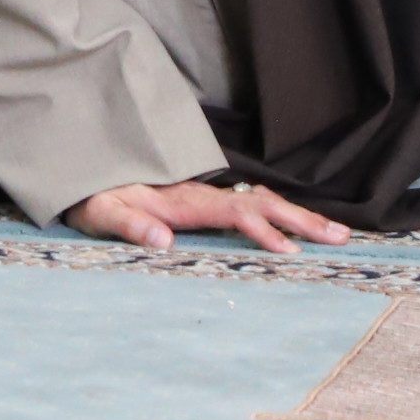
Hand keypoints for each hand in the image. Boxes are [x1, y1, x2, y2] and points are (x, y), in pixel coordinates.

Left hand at [67, 179, 353, 254]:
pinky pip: (248, 203)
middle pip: (260, 201)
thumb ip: (128, 223)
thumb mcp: (98, 212)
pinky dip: (280, 212)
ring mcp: (201, 194)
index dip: (263, 230)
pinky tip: (297, 224)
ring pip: (260, 200)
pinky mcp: (199, 200)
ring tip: (337, 232)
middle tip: (341, 237)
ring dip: (298, 215)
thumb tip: (162, 240)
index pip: (233, 213)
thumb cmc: (88, 196)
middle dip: (301, 219)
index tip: (291, 251)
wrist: (79, 168)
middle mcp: (198, 193)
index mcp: (181, 200)